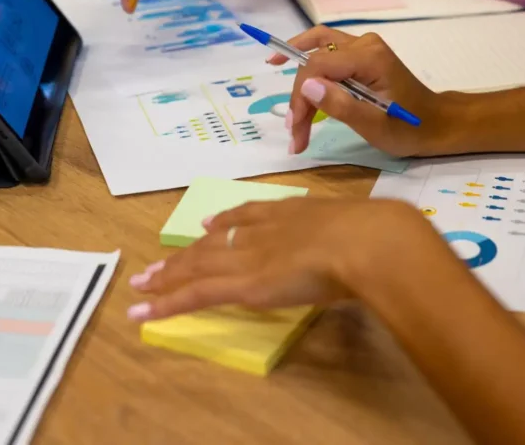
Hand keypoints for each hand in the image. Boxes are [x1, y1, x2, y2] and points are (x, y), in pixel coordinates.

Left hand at [126, 197, 433, 320]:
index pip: (248, 214)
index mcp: (293, 212)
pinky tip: (145, 312)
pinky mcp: (242, 285)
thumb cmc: (378, 236)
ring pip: (197, 266)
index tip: (209, 224)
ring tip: (142, 285)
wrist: (369, 242)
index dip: (226, 220)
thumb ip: (361, 233)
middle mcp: (264, 229)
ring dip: (167, 277)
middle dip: (186, 253)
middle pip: (215, 241)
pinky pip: (195, 295)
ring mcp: (250, 256)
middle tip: (160, 263)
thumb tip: (381, 239)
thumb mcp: (367, 226)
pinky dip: (166, 304)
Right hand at [266, 26, 457, 156]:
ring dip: (300, 80)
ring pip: (317, 52)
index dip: (300, 97)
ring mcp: (364, 46)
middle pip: (316, 60)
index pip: (318, 66)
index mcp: (370, 58)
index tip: (296, 129)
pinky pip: (327, 53)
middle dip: (300, 97)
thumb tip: (306, 85)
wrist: (436, 123)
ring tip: (293, 116)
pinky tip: (290, 68)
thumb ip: (341, 105)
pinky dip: (309, 66)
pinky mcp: (363, 55)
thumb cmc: (410, 128)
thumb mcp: (374, 126)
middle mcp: (365, 44)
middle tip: (295, 133)